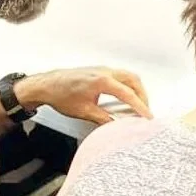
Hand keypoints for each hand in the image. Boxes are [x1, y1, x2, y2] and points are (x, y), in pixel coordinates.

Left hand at [17, 67, 151, 124]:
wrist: (48, 85)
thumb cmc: (61, 95)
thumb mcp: (84, 111)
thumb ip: (103, 119)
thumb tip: (117, 126)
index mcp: (102, 80)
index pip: (128, 94)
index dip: (140, 106)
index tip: (147, 116)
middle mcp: (105, 72)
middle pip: (133, 80)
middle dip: (143, 95)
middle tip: (145, 111)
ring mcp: (103, 69)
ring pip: (128, 76)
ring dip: (136, 89)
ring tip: (138, 104)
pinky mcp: (99, 71)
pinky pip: (120, 75)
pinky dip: (128, 85)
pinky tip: (125, 96)